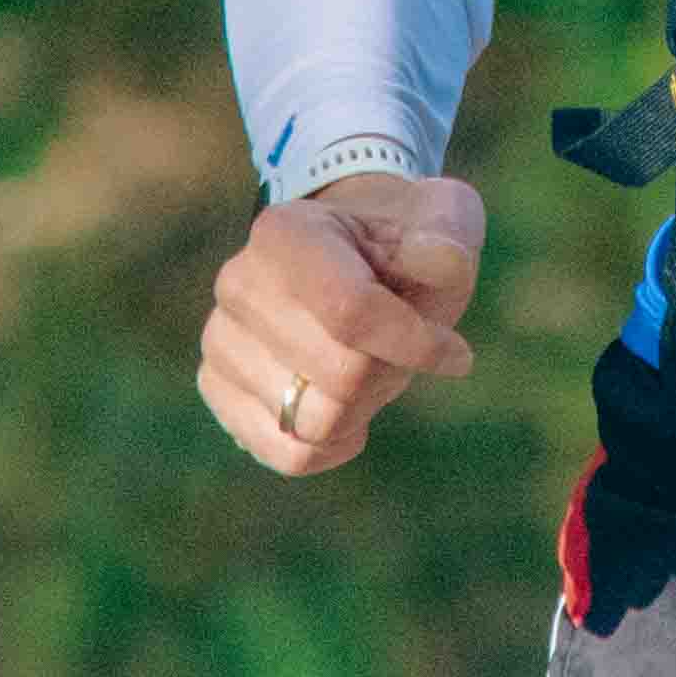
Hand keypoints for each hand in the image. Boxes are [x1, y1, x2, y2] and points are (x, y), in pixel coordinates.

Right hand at [198, 170, 486, 476]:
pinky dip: (331, 447)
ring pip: (312, 421)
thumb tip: (440, 260)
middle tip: (403, 352)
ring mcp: (220, 338)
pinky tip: (349, 417)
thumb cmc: (404, 244)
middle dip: (391, 374)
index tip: (457, 354)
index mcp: (286, 233)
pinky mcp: (218, 387)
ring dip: (363, 408)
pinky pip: (286, 453)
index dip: (416, 345)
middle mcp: (238, 283)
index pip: (352, 312)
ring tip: (368, 367)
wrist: (354, 258)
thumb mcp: (442, 223)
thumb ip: (448, 239)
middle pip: (340, 376)